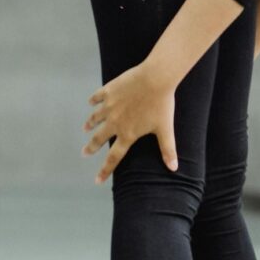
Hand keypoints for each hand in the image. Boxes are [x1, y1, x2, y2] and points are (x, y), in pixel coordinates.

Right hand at [81, 63, 178, 184]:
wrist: (155, 79)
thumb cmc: (162, 104)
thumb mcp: (166, 129)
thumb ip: (168, 149)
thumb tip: (174, 168)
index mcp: (128, 133)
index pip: (114, 157)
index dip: (105, 170)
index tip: (97, 180)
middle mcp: (115, 122)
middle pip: (99, 138)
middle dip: (91, 147)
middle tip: (85, 152)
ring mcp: (109, 106)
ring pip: (95, 118)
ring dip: (90, 124)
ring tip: (86, 128)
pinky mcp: (108, 91)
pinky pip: (97, 97)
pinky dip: (93, 101)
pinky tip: (91, 103)